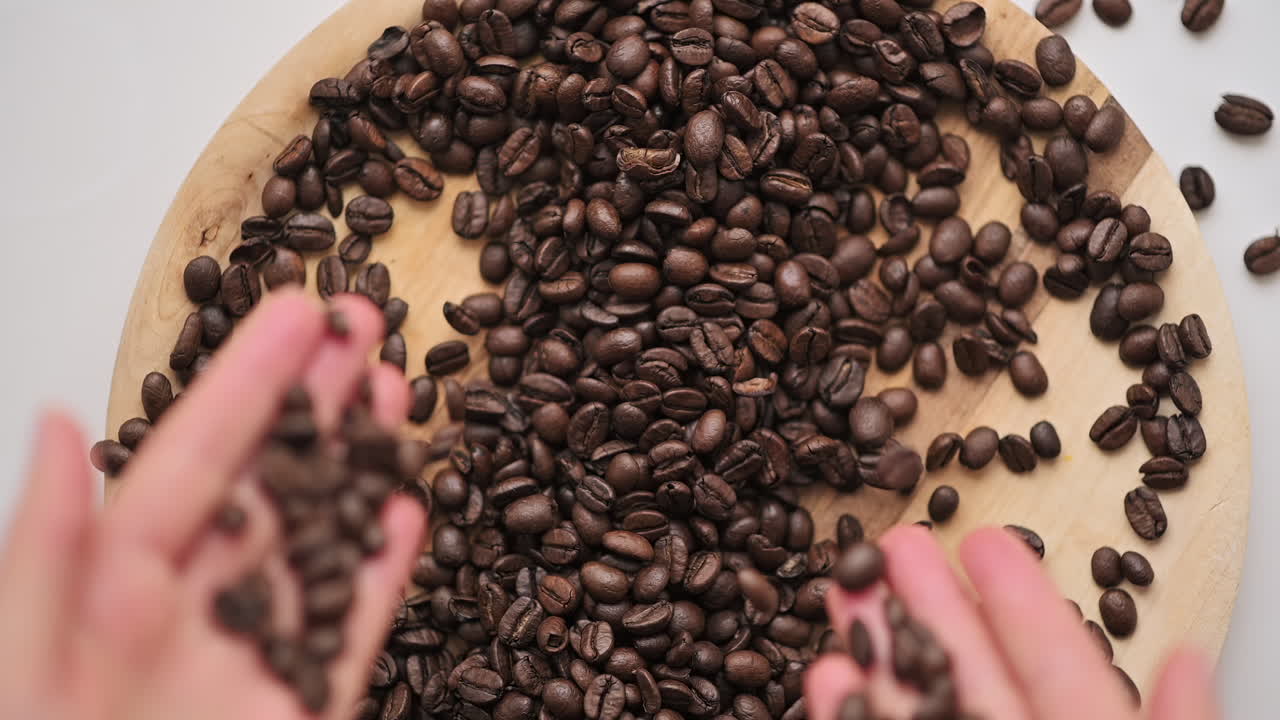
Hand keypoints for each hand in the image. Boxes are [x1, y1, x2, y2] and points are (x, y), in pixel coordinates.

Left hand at [0, 290, 425, 719]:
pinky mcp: (301, 702)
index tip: (299, 313)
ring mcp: (249, 656)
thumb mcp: (18, 670)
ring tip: (397, 390)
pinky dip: (380, 569)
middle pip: (263, 481)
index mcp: (107, 587)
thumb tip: (57, 426)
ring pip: (315, 538)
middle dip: (315, 398)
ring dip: (359, 462)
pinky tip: (405, 509)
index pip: (191, 461)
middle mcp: (184, 608)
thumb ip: (41, 555)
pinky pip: (347, 627)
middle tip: (364, 323)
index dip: (248, 382)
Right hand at [804, 525, 1219, 719]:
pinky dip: (844, 713)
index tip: (983, 538)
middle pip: (969, 674)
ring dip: (875, 646)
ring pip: (911, 705)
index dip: (1021, 601)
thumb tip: (1196, 659)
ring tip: (844, 585)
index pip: (1057, 668)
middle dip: (927, 602)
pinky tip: (826, 672)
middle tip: (894, 539)